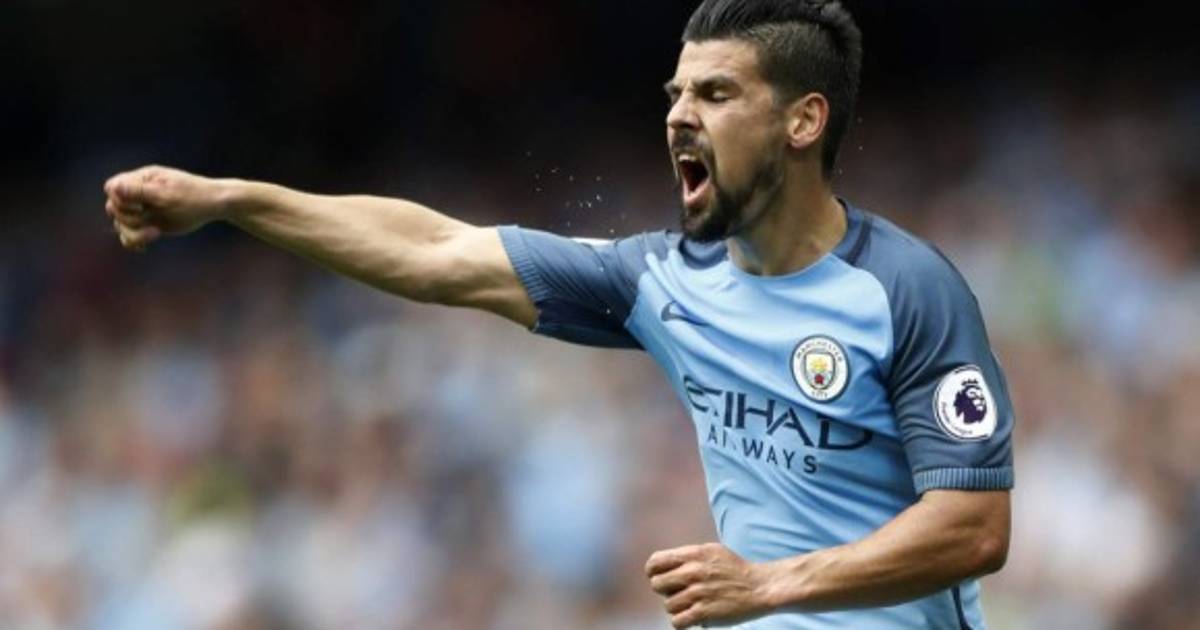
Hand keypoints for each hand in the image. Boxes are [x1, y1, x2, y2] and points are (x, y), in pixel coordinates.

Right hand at [103, 165, 229, 250]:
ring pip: (121, 224)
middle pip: (113, 208)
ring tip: (155, 234)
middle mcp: (138, 193)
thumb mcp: (167, 195)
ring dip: (133, 233)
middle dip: (129, 219)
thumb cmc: (194, 197)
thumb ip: (139, 192)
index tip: (140, 208)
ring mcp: (142, 208)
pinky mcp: (148, 223)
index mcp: (141, 179)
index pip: (112, 187)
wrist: (214, 205)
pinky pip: (129, 234)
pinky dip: (133, 242)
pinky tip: (144, 247)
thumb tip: (113, 188)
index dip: (119, 201)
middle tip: (151, 225)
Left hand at [645, 543, 775, 628]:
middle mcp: (693, 572)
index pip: (655, 562)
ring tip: (691, 604)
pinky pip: (677, 621)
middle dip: (665, 590)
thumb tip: (663, 564)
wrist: (759, 587)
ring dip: (677, 607)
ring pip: (667, 605)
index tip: (660, 577)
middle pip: (656, 584)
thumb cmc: (734, 569)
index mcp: (693, 554)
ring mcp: (698, 593)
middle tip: (678, 592)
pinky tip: (691, 616)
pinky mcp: (704, 613)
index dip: (653, 572)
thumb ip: (687, 556)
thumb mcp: (711, 551)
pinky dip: (682, 621)